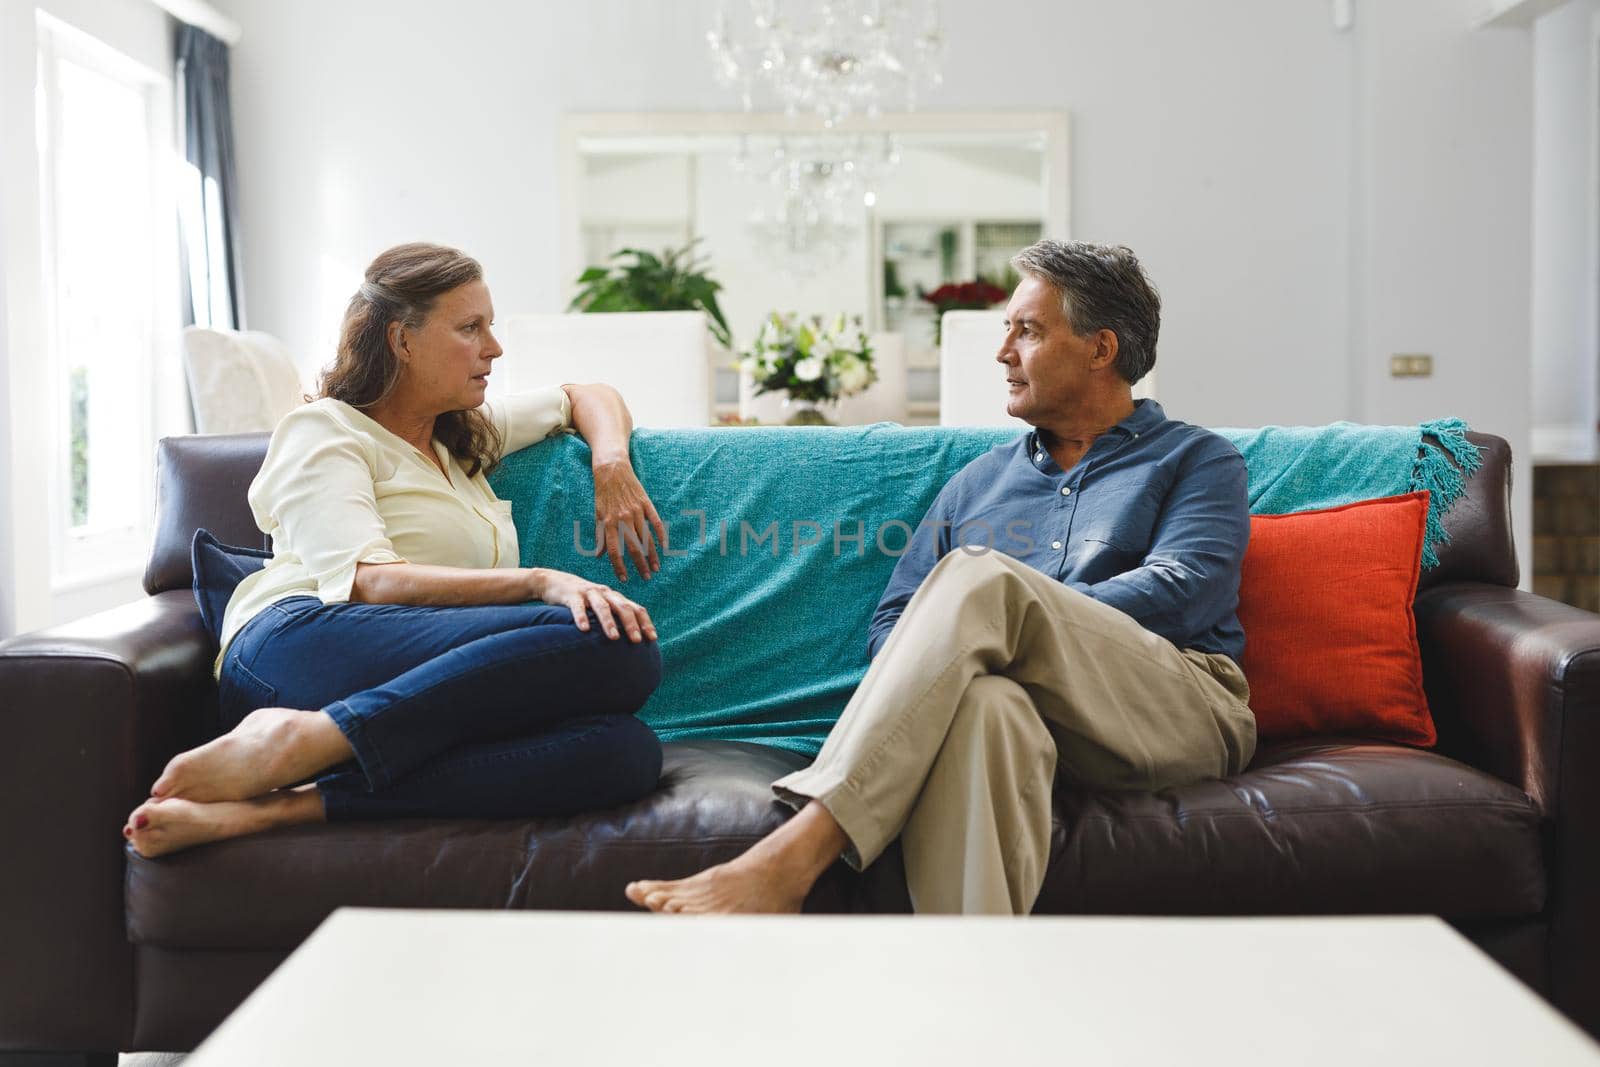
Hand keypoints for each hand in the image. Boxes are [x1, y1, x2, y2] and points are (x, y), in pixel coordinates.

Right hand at [530, 569, 656, 642]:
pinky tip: (584, 630)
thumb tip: (631, 640)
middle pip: (623, 607)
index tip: (653, 638)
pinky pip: (578, 607)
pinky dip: (581, 617)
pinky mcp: (572, 595)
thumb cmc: (583, 599)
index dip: (645, 623)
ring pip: (602, 607)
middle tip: (636, 641)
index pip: (636, 608)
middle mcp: (605, 593)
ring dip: (609, 623)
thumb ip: (614, 617)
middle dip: (631, 624)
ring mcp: (589, 593)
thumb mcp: (601, 605)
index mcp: (615, 597)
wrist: (553, 581)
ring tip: (614, 638)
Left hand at [592, 458, 667, 582]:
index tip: (625, 579)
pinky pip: (655, 522)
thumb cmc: (603, 494)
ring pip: (646, 538)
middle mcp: (623, 519)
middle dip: (640, 565)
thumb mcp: (598, 514)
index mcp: (609, 523)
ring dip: (652, 555)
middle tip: (646, 578)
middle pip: (633, 547)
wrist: (612, 469)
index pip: (615, 551)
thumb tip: (599, 555)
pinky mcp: (646, 504)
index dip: (619, 567)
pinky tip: (664, 547)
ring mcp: (636, 511)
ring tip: (656, 568)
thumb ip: (600, 536)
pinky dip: (661, 535)